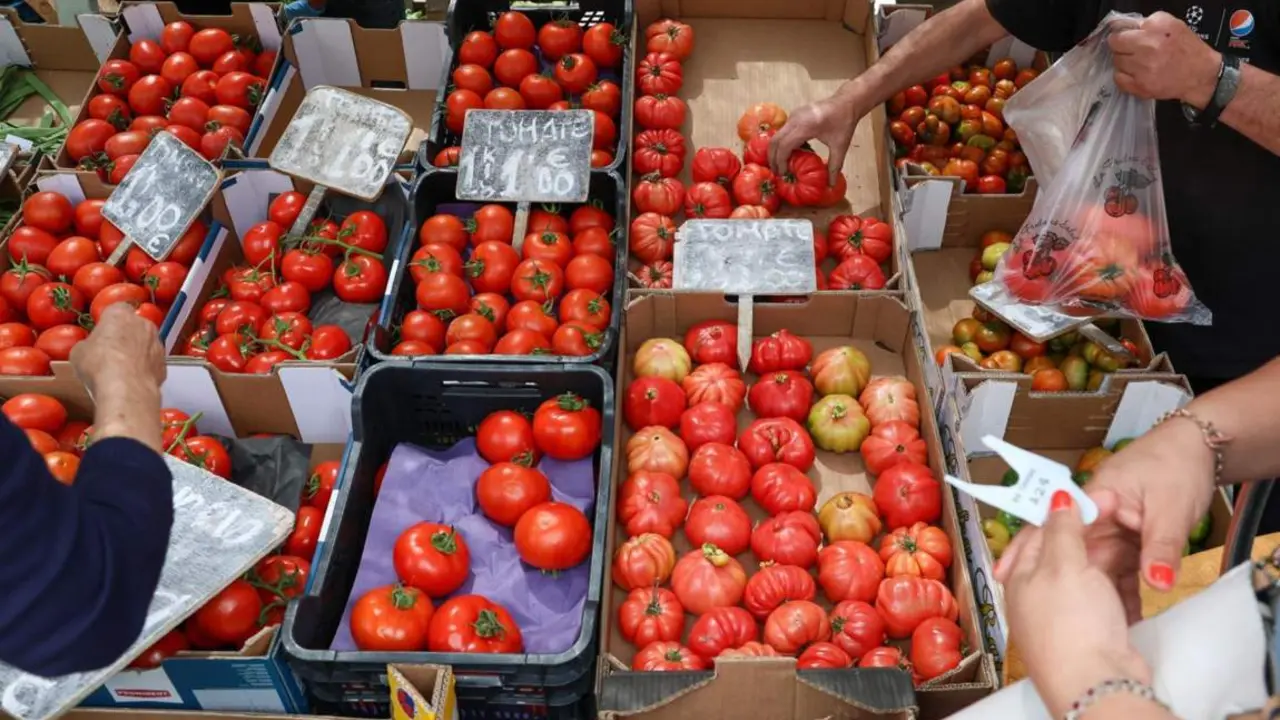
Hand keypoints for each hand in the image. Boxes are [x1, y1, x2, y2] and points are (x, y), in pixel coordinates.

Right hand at [71, 303, 165, 397]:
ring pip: (146, 343)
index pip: (117, 309)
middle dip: (125, 335)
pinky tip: (133, 378)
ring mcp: (157, 343)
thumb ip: (88, 343)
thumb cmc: (99, 364)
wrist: (126, 387)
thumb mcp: (79, 351)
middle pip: (134, 325)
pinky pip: (152, 361)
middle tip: (110, 351)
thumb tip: (90, 348)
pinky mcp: (164, 363)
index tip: (102, 331)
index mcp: (120, 314)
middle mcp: (143, 324)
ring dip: (137, 351)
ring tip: (121, 368)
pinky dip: (144, 367)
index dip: (109, 320)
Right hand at [768, 90, 861, 183]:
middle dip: (773, 158)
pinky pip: (783, 131)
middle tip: (777, 173)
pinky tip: (790, 154)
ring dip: (776, 151)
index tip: (783, 174)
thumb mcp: (840, 146)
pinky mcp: (794, 115)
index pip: (784, 146)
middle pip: (775, 141)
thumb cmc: (844, 122)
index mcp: (805, 126)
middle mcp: (795, 119)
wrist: (846, 102)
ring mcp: (793, 115)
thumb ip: (835, 166)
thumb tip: (831, 185)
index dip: (780, 162)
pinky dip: (782, 144)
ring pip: (776, 135)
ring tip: (781, 165)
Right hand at [996, 417, 1215, 622]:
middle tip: (1036, 611)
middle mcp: (1098, 516)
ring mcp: (1113, 530)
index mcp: (1096, 497)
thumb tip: (1156, 584)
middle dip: (1051, 579)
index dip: (1030, 550)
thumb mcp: (1171, 508)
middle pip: (1068, 549)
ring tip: (1073, 625)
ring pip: (1093, 565)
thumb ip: (1161, 547)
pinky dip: (1117, 593)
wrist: (1202, 451)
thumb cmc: (1178, 465)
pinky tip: (1117, 618)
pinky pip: (1118, 571)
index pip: (1055, 525)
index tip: (1011, 575)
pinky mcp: (1130, 542)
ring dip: (1086, 592)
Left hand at [1004, 491, 1151, 716]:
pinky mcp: (1092, 632)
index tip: (1089, 495)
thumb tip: (1056, 496)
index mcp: (1021, 575)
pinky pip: (1105, 600)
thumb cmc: (1073, 622)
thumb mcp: (1064, 565)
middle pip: (1063, 553)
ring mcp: (1065, 616)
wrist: (1098, 683)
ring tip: (1133, 540)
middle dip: (1090, 535)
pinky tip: (1135, 577)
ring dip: (1108, 562)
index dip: (1061, 511)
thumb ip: (1061, 530)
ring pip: (1088, 576)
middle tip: (1120, 514)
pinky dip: (1118, 589)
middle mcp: (1037, 595)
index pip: (1036, 532)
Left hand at [1108, 12, 1220, 106]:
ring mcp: (1142, 69)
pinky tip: (1136, 74)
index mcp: (1156, 29)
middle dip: (1123, 48)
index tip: (1127, 39)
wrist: (1200, 74)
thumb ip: (1148, 23)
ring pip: (1117, 63)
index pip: (1121, 32)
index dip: (1123, 36)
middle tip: (1134, 51)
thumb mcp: (1172, 24)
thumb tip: (1129, 27)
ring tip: (1139, 63)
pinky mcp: (1141, 86)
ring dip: (1124, 62)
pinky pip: (1118, 79)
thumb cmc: (1187, 49)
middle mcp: (1148, 47)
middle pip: (1116, 47)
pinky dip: (1124, 77)